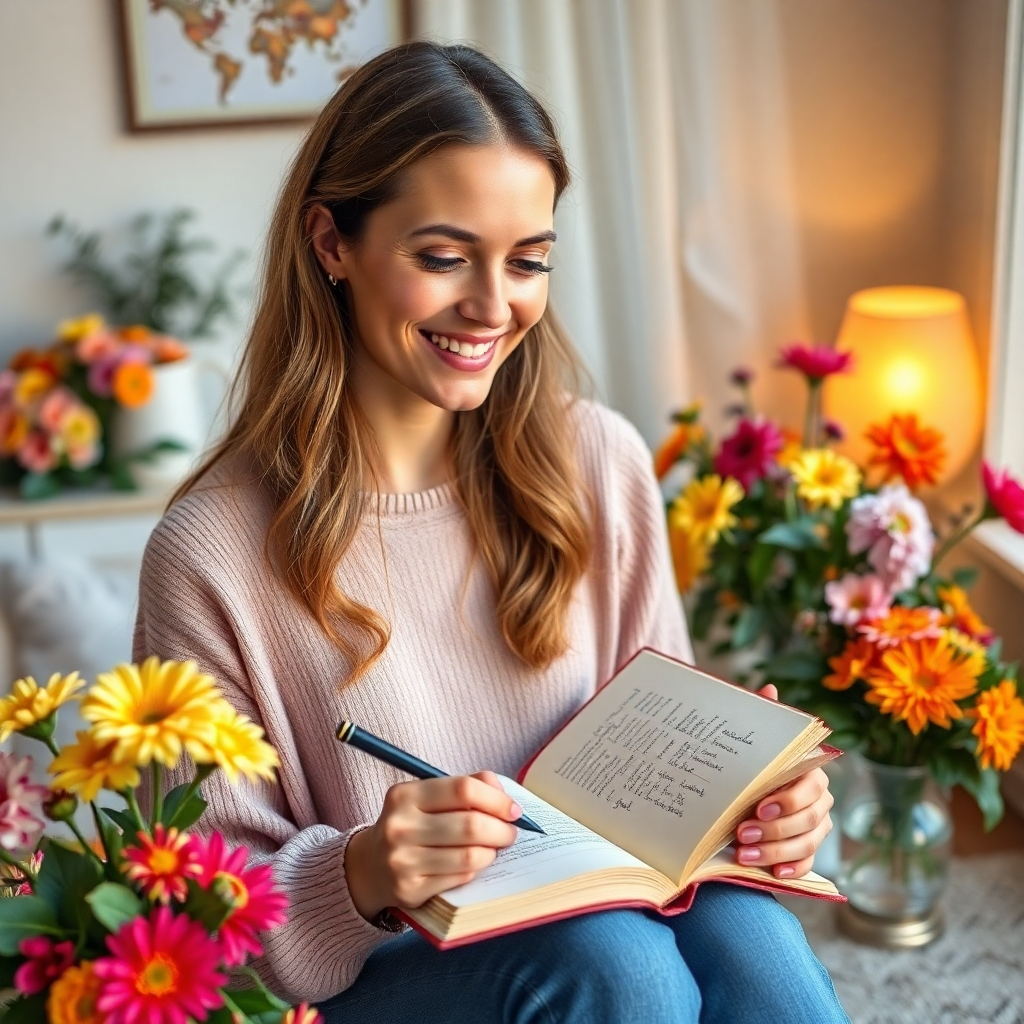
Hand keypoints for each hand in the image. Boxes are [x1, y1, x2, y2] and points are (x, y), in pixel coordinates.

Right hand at [345, 771, 519, 920]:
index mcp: (405, 795)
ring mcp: (403, 861)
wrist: (370, 866)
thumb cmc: (411, 824)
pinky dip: (476, 868)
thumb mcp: (427, 797)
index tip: (513, 810)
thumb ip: (465, 786)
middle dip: (501, 829)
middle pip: (470, 825)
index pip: (463, 789)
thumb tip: (503, 795)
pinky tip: (474, 862)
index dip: (496, 799)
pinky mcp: (411, 889)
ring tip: (495, 847)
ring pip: (469, 855)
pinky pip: (460, 877)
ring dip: (492, 851)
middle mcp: (399, 826)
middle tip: (511, 832)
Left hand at [732, 683, 833, 878]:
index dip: (787, 801)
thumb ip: (762, 718)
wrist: (734, 796)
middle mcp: (819, 798)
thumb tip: (769, 689)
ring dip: (774, 852)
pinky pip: (807, 863)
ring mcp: (816, 826)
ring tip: (742, 855)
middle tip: (741, 834)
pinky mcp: (807, 850)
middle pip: (808, 819)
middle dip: (774, 830)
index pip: (809, 788)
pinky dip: (792, 869)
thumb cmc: (746, 765)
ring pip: (806, 843)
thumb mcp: (749, 743)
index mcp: (809, 770)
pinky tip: (773, 873)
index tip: (758, 809)